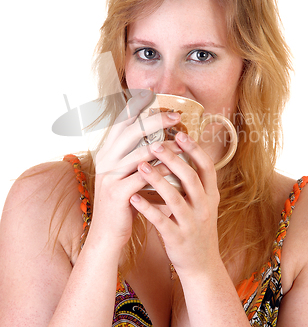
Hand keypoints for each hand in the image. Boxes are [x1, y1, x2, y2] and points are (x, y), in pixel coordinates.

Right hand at [90, 90, 183, 250]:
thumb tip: (156, 136)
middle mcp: (105, 160)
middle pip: (130, 131)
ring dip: (164, 145)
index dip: (135, 107)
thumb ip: (134, 155)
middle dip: (154, 120)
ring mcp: (110, 176)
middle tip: (176, 115)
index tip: (152, 93)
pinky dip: (162, 169)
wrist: (108, 234)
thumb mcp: (124, 174)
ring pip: (139, 152)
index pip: (120, 122)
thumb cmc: (123, 202)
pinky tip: (177, 166)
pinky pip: (144, 176)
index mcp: (107, 152)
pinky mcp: (117, 193)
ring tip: (183, 140)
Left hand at [129, 132, 220, 276]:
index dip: (194, 150)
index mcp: (211, 195)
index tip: (179, 134)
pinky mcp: (177, 238)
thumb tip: (180, 152)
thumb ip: (194, 182)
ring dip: (156, 180)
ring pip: (174, 198)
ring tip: (139, 166)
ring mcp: (191, 224)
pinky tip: (133, 198)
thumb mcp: (203, 203)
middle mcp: (204, 207)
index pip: (206, 167)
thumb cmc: (196, 227)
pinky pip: (161, 221)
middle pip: (190, 178)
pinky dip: (147, 208)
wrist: (202, 265)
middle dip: (172, 159)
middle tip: (154, 144)